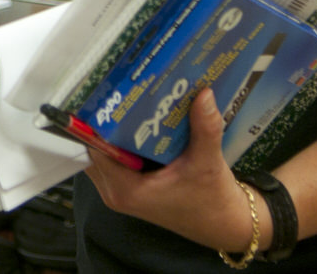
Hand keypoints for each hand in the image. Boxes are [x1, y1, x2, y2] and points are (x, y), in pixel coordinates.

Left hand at [80, 88, 263, 253]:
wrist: (222, 225)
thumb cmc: (212, 200)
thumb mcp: (208, 163)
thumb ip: (204, 128)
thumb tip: (203, 93)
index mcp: (126, 189)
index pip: (95, 148)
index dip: (96, 121)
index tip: (106, 94)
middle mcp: (114, 192)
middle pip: (94, 148)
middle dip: (103, 121)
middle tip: (117, 90)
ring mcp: (118, 191)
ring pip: (102, 153)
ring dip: (111, 131)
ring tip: (125, 100)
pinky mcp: (127, 189)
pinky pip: (113, 159)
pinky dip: (120, 142)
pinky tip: (135, 121)